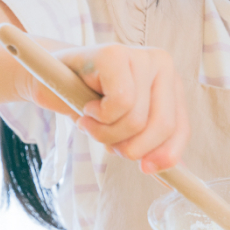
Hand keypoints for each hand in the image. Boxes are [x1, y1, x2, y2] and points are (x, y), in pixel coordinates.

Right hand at [24, 43, 189, 173]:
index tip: (145, 169)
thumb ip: (149, 146)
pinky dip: (98, 117)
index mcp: (171, 83)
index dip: (166, 154)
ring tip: (91, 122)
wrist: (49, 80)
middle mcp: (162, 63)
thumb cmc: (90, 103)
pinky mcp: (115, 53)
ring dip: (105, 134)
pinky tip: (87, 108)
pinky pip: (120, 103)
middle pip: (162, 126)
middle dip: (130, 147)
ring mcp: (140, 55)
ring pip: (136, 120)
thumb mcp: (125, 128)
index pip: (181, 127)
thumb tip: (169, 176)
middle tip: (106, 142)